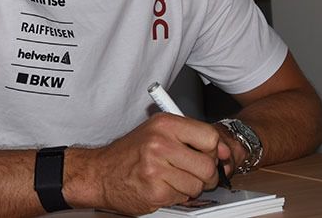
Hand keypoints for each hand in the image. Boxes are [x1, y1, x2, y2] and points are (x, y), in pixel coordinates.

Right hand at [84, 113, 231, 214]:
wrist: (99, 174)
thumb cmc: (129, 154)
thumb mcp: (157, 133)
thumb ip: (189, 137)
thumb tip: (222, 150)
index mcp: (164, 124)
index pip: (209, 136)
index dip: (214, 150)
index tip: (212, 156)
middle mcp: (160, 143)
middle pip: (207, 164)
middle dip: (206, 174)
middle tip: (194, 173)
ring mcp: (157, 167)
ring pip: (198, 184)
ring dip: (190, 187)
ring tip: (173, 179)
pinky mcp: (155, 190)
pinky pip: (183, 197)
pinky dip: (177, 196)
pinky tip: (163, 187)